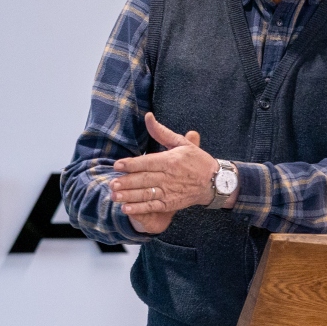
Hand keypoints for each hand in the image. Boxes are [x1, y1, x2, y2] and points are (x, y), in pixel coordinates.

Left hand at [111, 113, 217, 228]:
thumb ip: (161, 132)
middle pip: (144, 179)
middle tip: (111, 184)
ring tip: (114, 196)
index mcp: (170, 160)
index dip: (131, 164)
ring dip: (129, 196)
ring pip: (146, 194)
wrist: (215, 182)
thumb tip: (148, 117)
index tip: (117, 166)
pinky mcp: (171, 203)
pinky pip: (153, 206)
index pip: (147, 162)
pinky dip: (139, 208)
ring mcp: (170, 191)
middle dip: (126, 182)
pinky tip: (126, 209)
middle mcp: (169, 176)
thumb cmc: (197, 160)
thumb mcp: (181, 143)